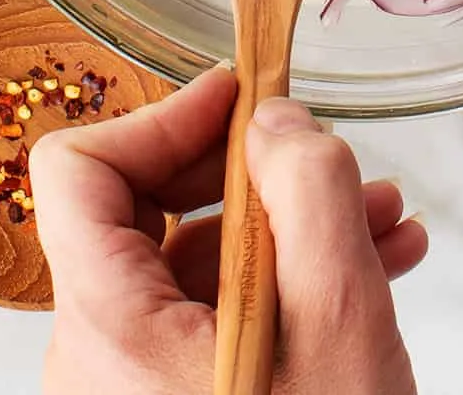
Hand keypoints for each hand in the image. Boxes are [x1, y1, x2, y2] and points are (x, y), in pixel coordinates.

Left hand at [30, 67, 426, 393]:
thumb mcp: (337, 320)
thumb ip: (310, 192)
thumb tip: (276, 121)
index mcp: (108, 329)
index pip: (77, 172)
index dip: (160, 116)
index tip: (240, 98)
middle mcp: (99, 358)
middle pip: (147, 210)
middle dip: (252, 170)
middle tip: (326, 153)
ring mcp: (135, 390)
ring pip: (198, 264)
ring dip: (291, 224)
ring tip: (385, 218)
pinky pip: (216, 316)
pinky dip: (286, 279)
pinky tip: (375, 268)